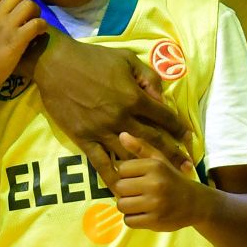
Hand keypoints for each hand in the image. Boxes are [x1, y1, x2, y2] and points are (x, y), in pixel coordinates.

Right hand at [0, 0, 46, 97]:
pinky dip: (42, 25)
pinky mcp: (18, 39)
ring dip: (36, 12)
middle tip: (27, 15)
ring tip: (35, 22)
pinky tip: (41, 32)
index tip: (13, 7)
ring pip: (29, 5)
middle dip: (24, 2)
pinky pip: (37, 23)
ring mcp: (7, 26)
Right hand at [34, 37, 190, 188]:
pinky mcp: (84, 139)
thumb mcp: (127, 59)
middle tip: (188, 168)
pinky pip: (102, 164)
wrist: (56, 65)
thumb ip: (149, 77)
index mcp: (134, 97)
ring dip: (147, 168)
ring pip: (131, 156)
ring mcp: (103, 131)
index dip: (179, 129)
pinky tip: (123, 188)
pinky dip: (114, 178)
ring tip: (161, 180)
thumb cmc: (93, 58)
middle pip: (154, 141)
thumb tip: (161, 98)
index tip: (189, 138)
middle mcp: (122, 118)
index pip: (165, 117)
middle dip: (173, 155)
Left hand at [113, 132, 199, 231]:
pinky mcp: (155, 221)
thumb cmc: (173, 178)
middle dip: (124, 191)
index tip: (134, 177)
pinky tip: (143, 213)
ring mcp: (155, 204)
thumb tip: (121, 135)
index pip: (121, 168)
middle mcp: (154, 184)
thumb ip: (140, 147)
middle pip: (119, 188)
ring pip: (122, 205)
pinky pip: (129, 221)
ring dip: (127, 206)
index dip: (125, 174)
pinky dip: (133, 219)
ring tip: (138, 203)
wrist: (195, 203)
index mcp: (154, 166)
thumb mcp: (160, 160)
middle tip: (135, 192)